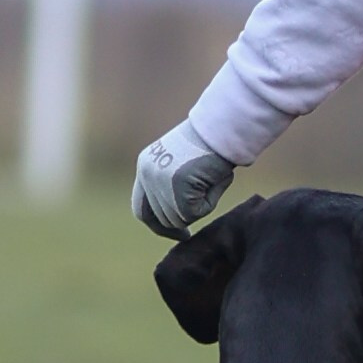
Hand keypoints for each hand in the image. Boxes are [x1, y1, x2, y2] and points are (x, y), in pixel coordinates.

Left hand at [131, 120, 235, 239]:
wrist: (222, 129)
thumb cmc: (213, 145)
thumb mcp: (185, 166)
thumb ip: (175, 187)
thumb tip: (178, 219)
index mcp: (146, 166)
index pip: (141, 207)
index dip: (156, 225)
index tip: (175, 232)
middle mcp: (147, 174)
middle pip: (159, 218)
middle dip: (176, 225)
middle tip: (188, 229)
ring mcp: (160, 182)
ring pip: (177, 218)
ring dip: (197, 209)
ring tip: (209, 182)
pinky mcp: (176, 188)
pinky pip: (194, 213)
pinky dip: (208, 204)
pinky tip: (213, 182)